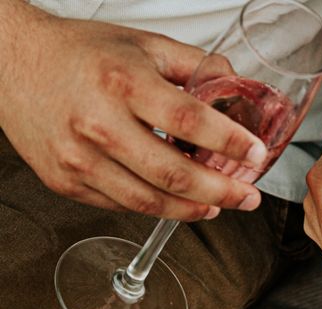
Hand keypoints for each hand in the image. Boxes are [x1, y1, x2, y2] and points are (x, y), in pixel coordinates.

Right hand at [0, 6, 267, 219]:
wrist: (12, 64)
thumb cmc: (77, 54)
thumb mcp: (141, 45)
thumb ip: (193, 66)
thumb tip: (236, 85)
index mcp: (121, 81)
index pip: (188, 120)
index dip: (229, 142)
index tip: (255, 155)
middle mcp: (98, 123)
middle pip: (173, 173)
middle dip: (221, 191)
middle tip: (247, 196)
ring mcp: (80, 159)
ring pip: (150, 201)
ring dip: (193, 209)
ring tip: (218, 205)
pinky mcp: (68, 183)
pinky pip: (124, 206)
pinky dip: (157, 208)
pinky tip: (178, 202)